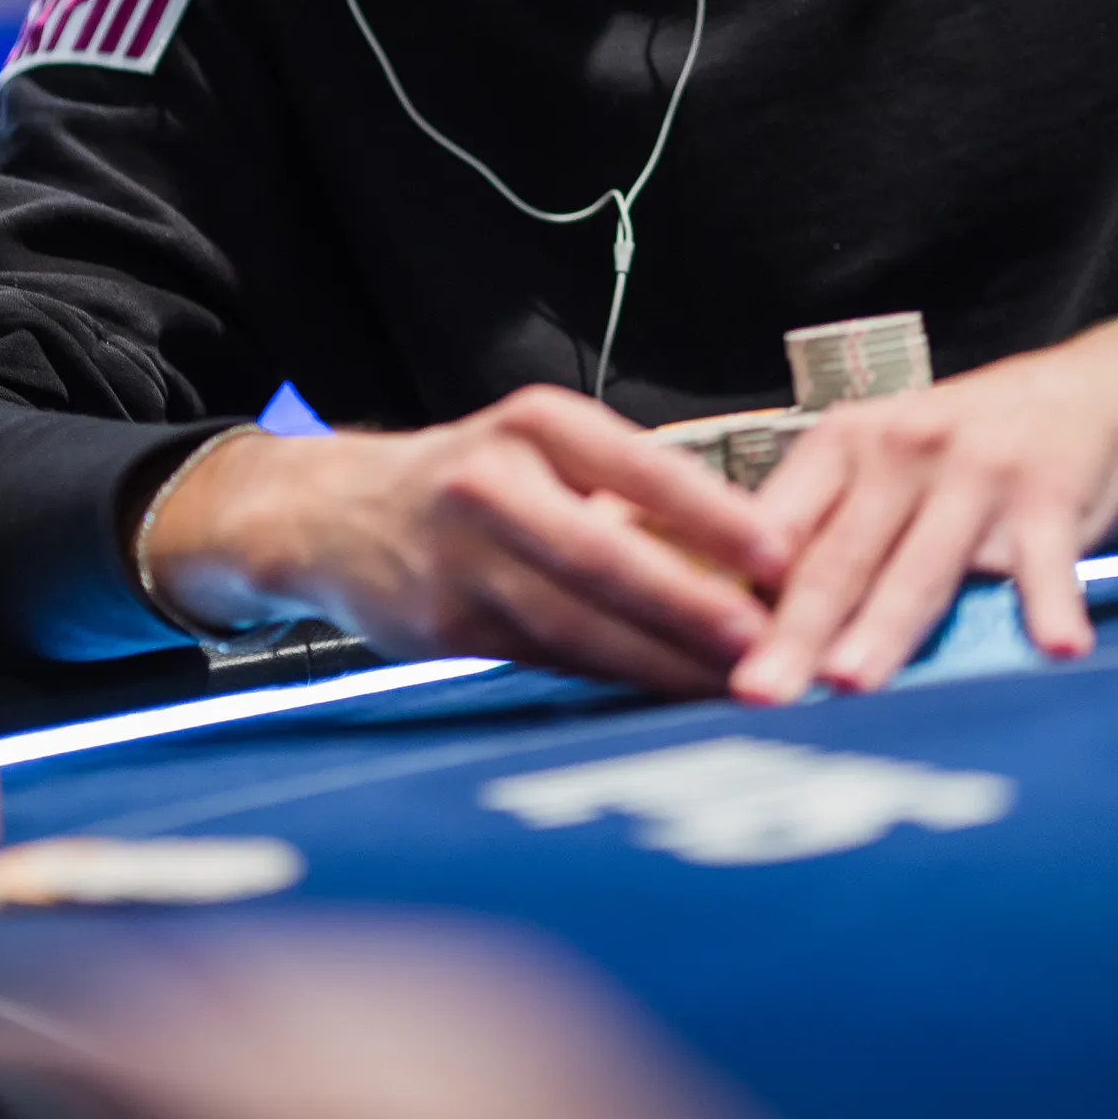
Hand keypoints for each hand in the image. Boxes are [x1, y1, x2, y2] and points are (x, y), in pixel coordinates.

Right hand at [144, 388, 790, 695]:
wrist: (336, 512)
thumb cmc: (473, 479)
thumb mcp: (543, 451)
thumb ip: (630, 497)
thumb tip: (753, 556)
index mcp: (535, 424)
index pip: (640, 469)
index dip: (714, 517)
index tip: (781, 556)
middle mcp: (494, 483)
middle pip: (607, 557)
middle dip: (692, 607)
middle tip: (767, 644)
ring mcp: (463, 560)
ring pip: (581, 624)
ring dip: (665, 661)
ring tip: (740, 685)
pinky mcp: (447, 627)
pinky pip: (553, 659)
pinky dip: (617, 679)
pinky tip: (669, 694)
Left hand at [730, 316, 1117, 704]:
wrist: (1089, 387)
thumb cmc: (965, 448)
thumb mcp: (882, 464)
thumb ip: (829, 531)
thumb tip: (744, 617)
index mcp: (842, 444)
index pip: (778, 528)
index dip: (741, 594)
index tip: (707, 650)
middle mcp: (899, 449)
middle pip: (839, 559)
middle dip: (796, 632)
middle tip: (761, 692)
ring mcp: (975, 470)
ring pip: (921, 567)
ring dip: (886, 627)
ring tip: (851, 682)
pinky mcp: (1049, 491)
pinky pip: (1043, 558)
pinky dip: (1049, 602)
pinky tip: (1053, 645)